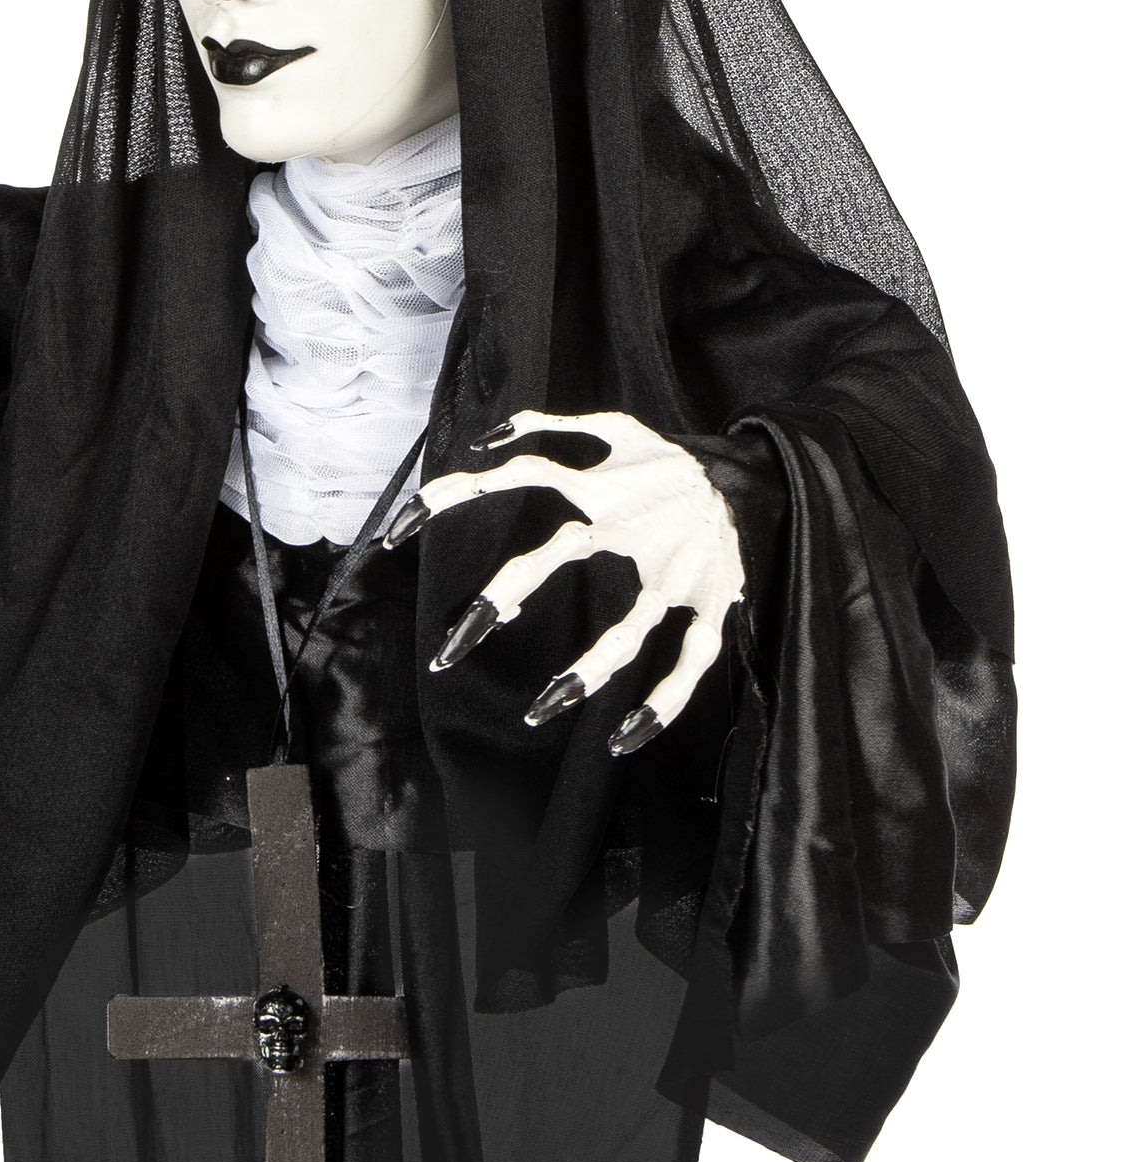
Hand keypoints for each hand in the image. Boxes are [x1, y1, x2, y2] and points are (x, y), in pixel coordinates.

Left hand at [384, 408, 743, 754]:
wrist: (762, 472)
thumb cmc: (675, 462)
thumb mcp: (620, 427)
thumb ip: (556, 425)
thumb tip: (491, 438)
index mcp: (603, 492)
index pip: (522, 475)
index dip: (456, 493)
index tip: (398, 529)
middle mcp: (631, 530)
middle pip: (553, 558)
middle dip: (499, 601)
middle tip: (447, 653)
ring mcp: (674, 572)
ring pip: (629, 628)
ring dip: (587, 670)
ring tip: (538, 711)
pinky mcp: (713, 602)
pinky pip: (691, 659)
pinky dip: (665, 699)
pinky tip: (626, 736)